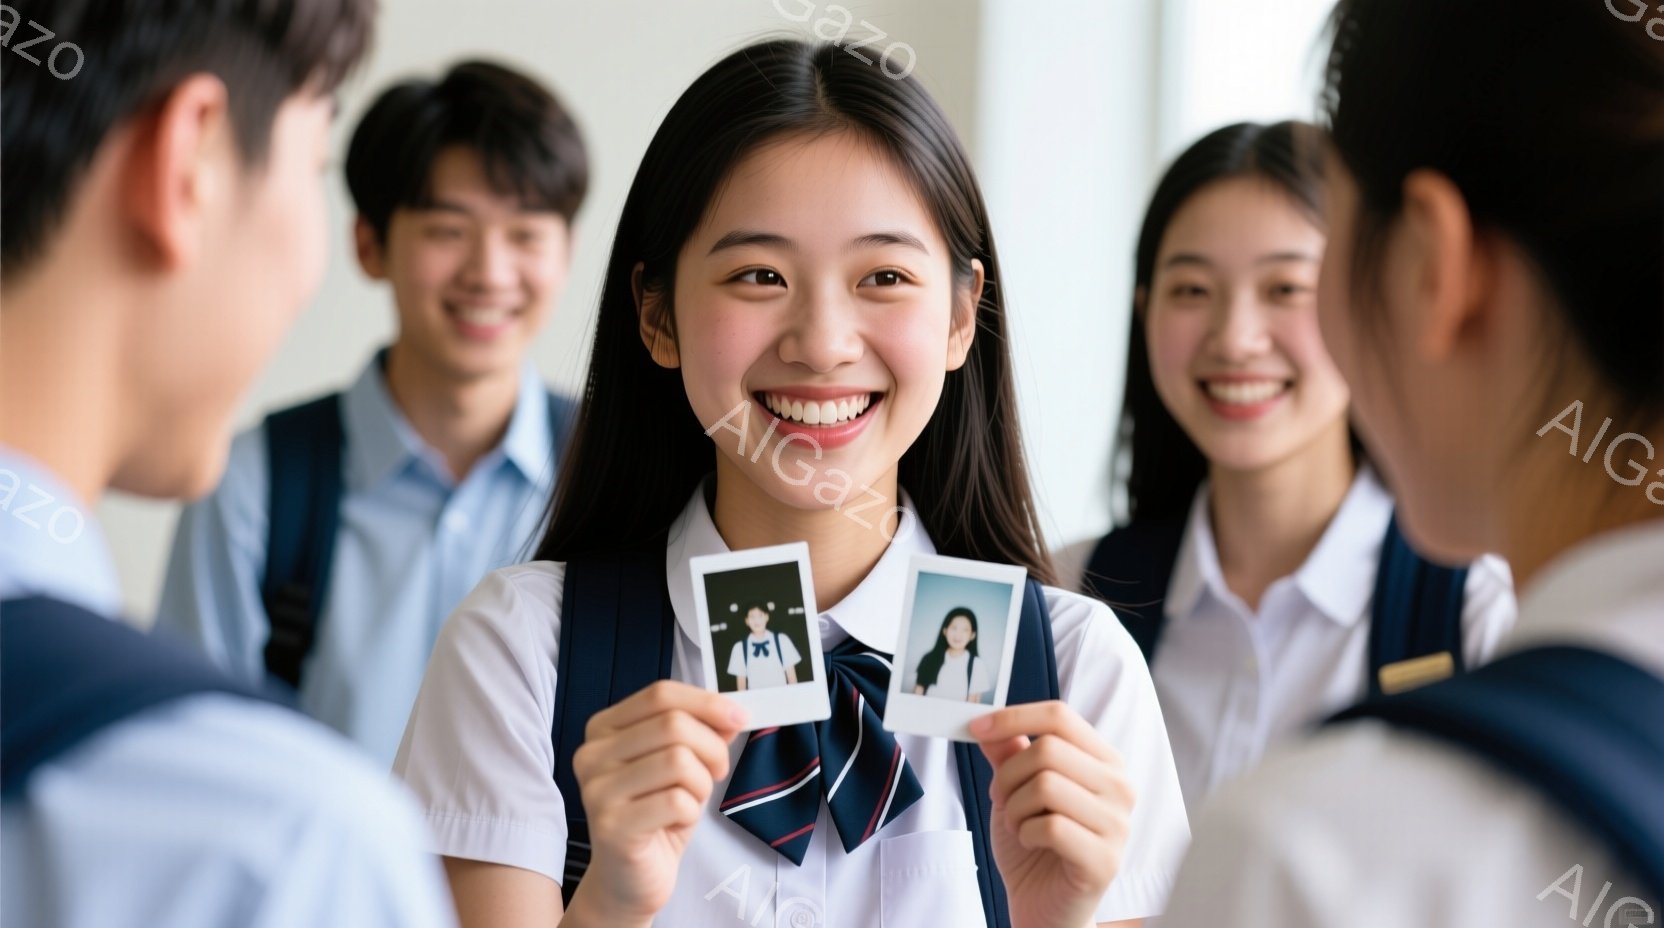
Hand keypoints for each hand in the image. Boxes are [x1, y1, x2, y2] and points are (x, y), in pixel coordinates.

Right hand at [568, 681, 746, 923]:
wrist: (629, 880)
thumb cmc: (656, 816)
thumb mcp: (681, 765)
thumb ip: (701, 732)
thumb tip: (732, 713)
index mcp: (603, 729)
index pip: (660, 694)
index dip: (706, 702)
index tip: (739, 717)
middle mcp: (591, 754)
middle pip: (673, 724)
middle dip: (711, 748)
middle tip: (716, 772)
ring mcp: (597, 790)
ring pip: (678, 760)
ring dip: (701, 784)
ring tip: (690, 801)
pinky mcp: (611, 825)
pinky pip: (676, 801)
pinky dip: (691, 811)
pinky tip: (676, 823)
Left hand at [970, 702, 1133, 927]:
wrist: (1043, 905)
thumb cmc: (1035, 846)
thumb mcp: (1015, 791)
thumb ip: (1008, 754)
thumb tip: (989, 722)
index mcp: (1104, 761)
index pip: (1060, 716)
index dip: (1013, 716)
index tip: (976, 726)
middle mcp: (1119, 787)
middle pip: (1048, 750)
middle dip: (1008, 776)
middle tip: (1002, 800)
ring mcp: (1118, 825)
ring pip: (1046, 785)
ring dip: (1015, 808)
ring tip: (1019, 825)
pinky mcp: (1105, 860)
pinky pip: (1050, 827)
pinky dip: (1025, 834)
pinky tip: (1032, 844)